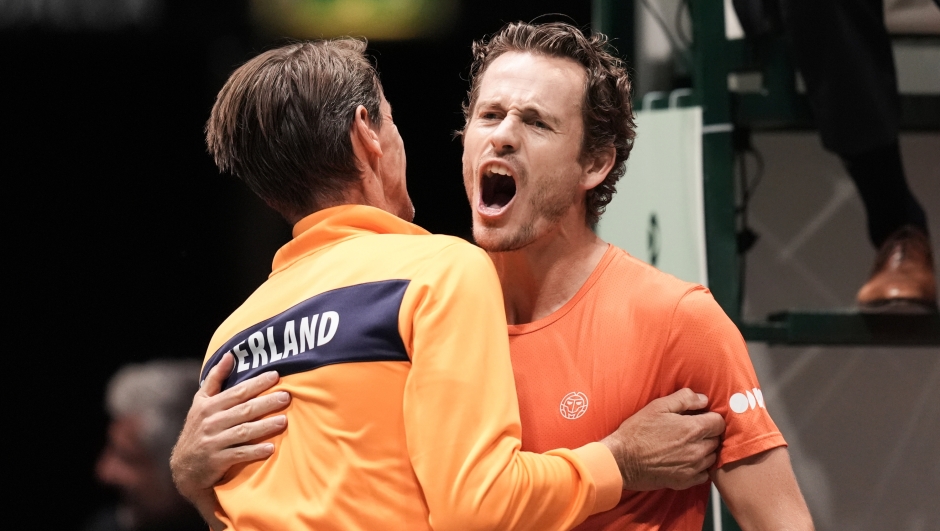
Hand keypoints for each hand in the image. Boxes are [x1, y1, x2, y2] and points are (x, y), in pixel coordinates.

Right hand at [169, 353, 290, 528]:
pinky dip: (255, 452)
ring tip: (284, 421)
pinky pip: (239, 455)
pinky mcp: (217, 461)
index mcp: (208, 406)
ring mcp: (214, 442)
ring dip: (265, 426)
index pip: (237, 392)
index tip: (275, 376)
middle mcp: (210, 422)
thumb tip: (229, 355)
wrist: (184, 468)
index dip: (256, 383)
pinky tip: (270, 448)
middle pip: (243, 410)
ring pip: (244, 432)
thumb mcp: (200, 403)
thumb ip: (215, 379)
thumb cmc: (198, 430)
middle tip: (286, 397)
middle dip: (266, 402)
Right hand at [601, 388, 723, 490]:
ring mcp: (693, 468)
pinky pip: (704, 474)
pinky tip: (686, 460)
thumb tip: (703, 399)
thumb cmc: (637, 432)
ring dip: (705, 450)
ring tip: (688, 445)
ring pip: (712, 457)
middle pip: (717, 440)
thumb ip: (684, 399)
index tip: (700, 418)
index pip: (719, 422)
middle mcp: (697, 450)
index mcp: (692, 429)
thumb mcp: (657, 406)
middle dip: (708, 433)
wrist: (622, 461)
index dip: (710, 417)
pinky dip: (699, 467)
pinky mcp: (686, 481)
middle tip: (692, 431)